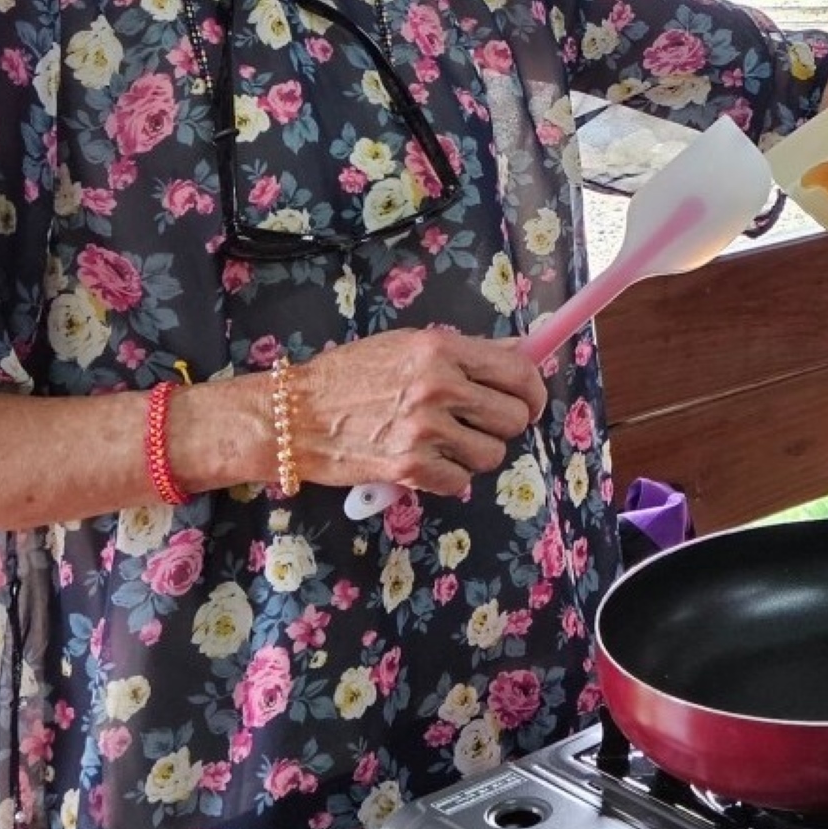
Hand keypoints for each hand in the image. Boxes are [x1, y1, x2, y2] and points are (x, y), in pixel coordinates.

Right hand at [289, 328, 547, 497]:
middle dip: (506, 425)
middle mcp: (438, 386)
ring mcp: (424, 429)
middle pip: (513, 417)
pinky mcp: (407, 468)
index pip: (518, 371)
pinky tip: (428, 463)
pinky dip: (449, 478)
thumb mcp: (408, 346)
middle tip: (483, 426)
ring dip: (476, 454)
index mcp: (441, 348)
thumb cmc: (350, 375)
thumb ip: (465, 352)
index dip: (534, 391)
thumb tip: (520, 350)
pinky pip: (460, 482)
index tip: (530, 402)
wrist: (293, 414)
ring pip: (491, 454)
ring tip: (448, 444)